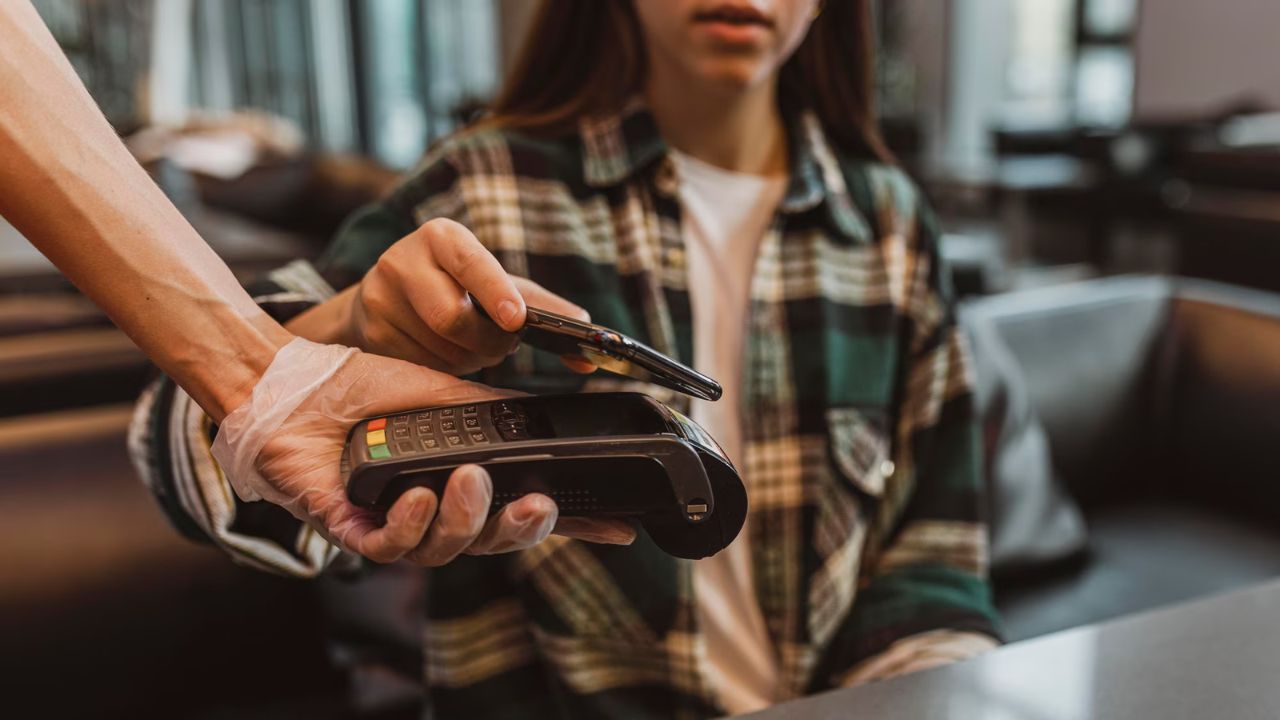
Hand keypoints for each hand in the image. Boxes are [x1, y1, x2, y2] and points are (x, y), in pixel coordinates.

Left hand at [217, 341, 633, 564]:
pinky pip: (390, 548)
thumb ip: (499, 415)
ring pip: (445, 550)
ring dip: (465, 519)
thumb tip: (553, 419)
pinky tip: (416, 496)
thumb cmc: (367, 388)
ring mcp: (393, 523)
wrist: (296, 382)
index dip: (571, 526)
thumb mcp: (449, 395)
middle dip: (520, 531)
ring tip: (469, 480)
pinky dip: (409, 525)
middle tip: (537, 506)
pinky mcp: (349, 529)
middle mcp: (433, 509)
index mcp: (462, 481)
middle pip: (491, 542)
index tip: (618, 529)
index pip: (523, 510)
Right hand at [306, 218, 594, 374]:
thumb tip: (589, 327)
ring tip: (466, 344)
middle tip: (500, 344)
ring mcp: (379, 297)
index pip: (471, 262)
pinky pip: (419, 367)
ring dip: (467, 359)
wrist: (386, 296)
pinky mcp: (370, 332)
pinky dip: (442, 369)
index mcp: (443, 237)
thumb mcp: (496, 284)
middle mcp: (404, 259)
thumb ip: (542, 306)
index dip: (495, 292)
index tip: (516, 320)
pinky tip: (441, 352)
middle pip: (454, 319)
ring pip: (439, 349)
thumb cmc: (455, 286)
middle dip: (488, 343)